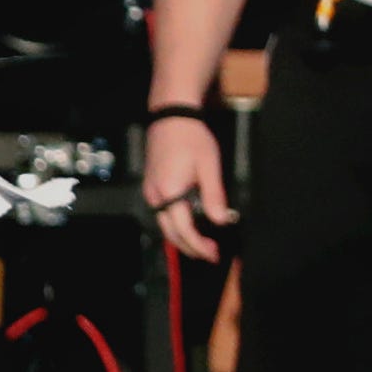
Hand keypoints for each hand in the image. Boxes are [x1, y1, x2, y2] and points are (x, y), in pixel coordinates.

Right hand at [142, 112, 234, 259]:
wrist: (170, 117)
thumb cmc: (192, 138)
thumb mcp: (209, 166)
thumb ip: (214, 196)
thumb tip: (221, 222)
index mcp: (170, 192)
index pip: (184, 230)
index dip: (199, 245)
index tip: (214, 254)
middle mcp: (155, 196)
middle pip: (170, 232)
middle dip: (189, 247)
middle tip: (209, 255)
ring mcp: (150, 191)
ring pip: (164, 224)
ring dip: (181, 238)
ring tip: (200, 244)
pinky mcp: (151, 186)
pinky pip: (161, 214)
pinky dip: (175, 225)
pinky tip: (187, 225)